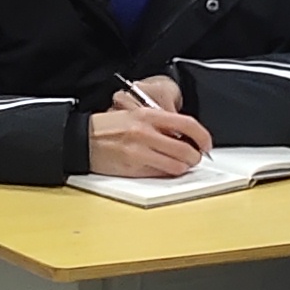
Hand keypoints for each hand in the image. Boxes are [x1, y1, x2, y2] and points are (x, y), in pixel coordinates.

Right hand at [86, 96, 211, 178]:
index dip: (203, 136)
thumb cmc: (109, 128)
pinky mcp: (133, 168)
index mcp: (148, 115)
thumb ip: (160, 123)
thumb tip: (183, 136)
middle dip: (194, 157)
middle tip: (193, 157)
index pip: (188, 124)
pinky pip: (160, 174)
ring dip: (181, 168)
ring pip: (177, 166)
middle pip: (186, 150)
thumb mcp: (136, 115)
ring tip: (177, 164)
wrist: (82, 139)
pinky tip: (161, 168)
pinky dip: (166, 173)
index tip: (206, 144)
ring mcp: (140, 152)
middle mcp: (146, 133)